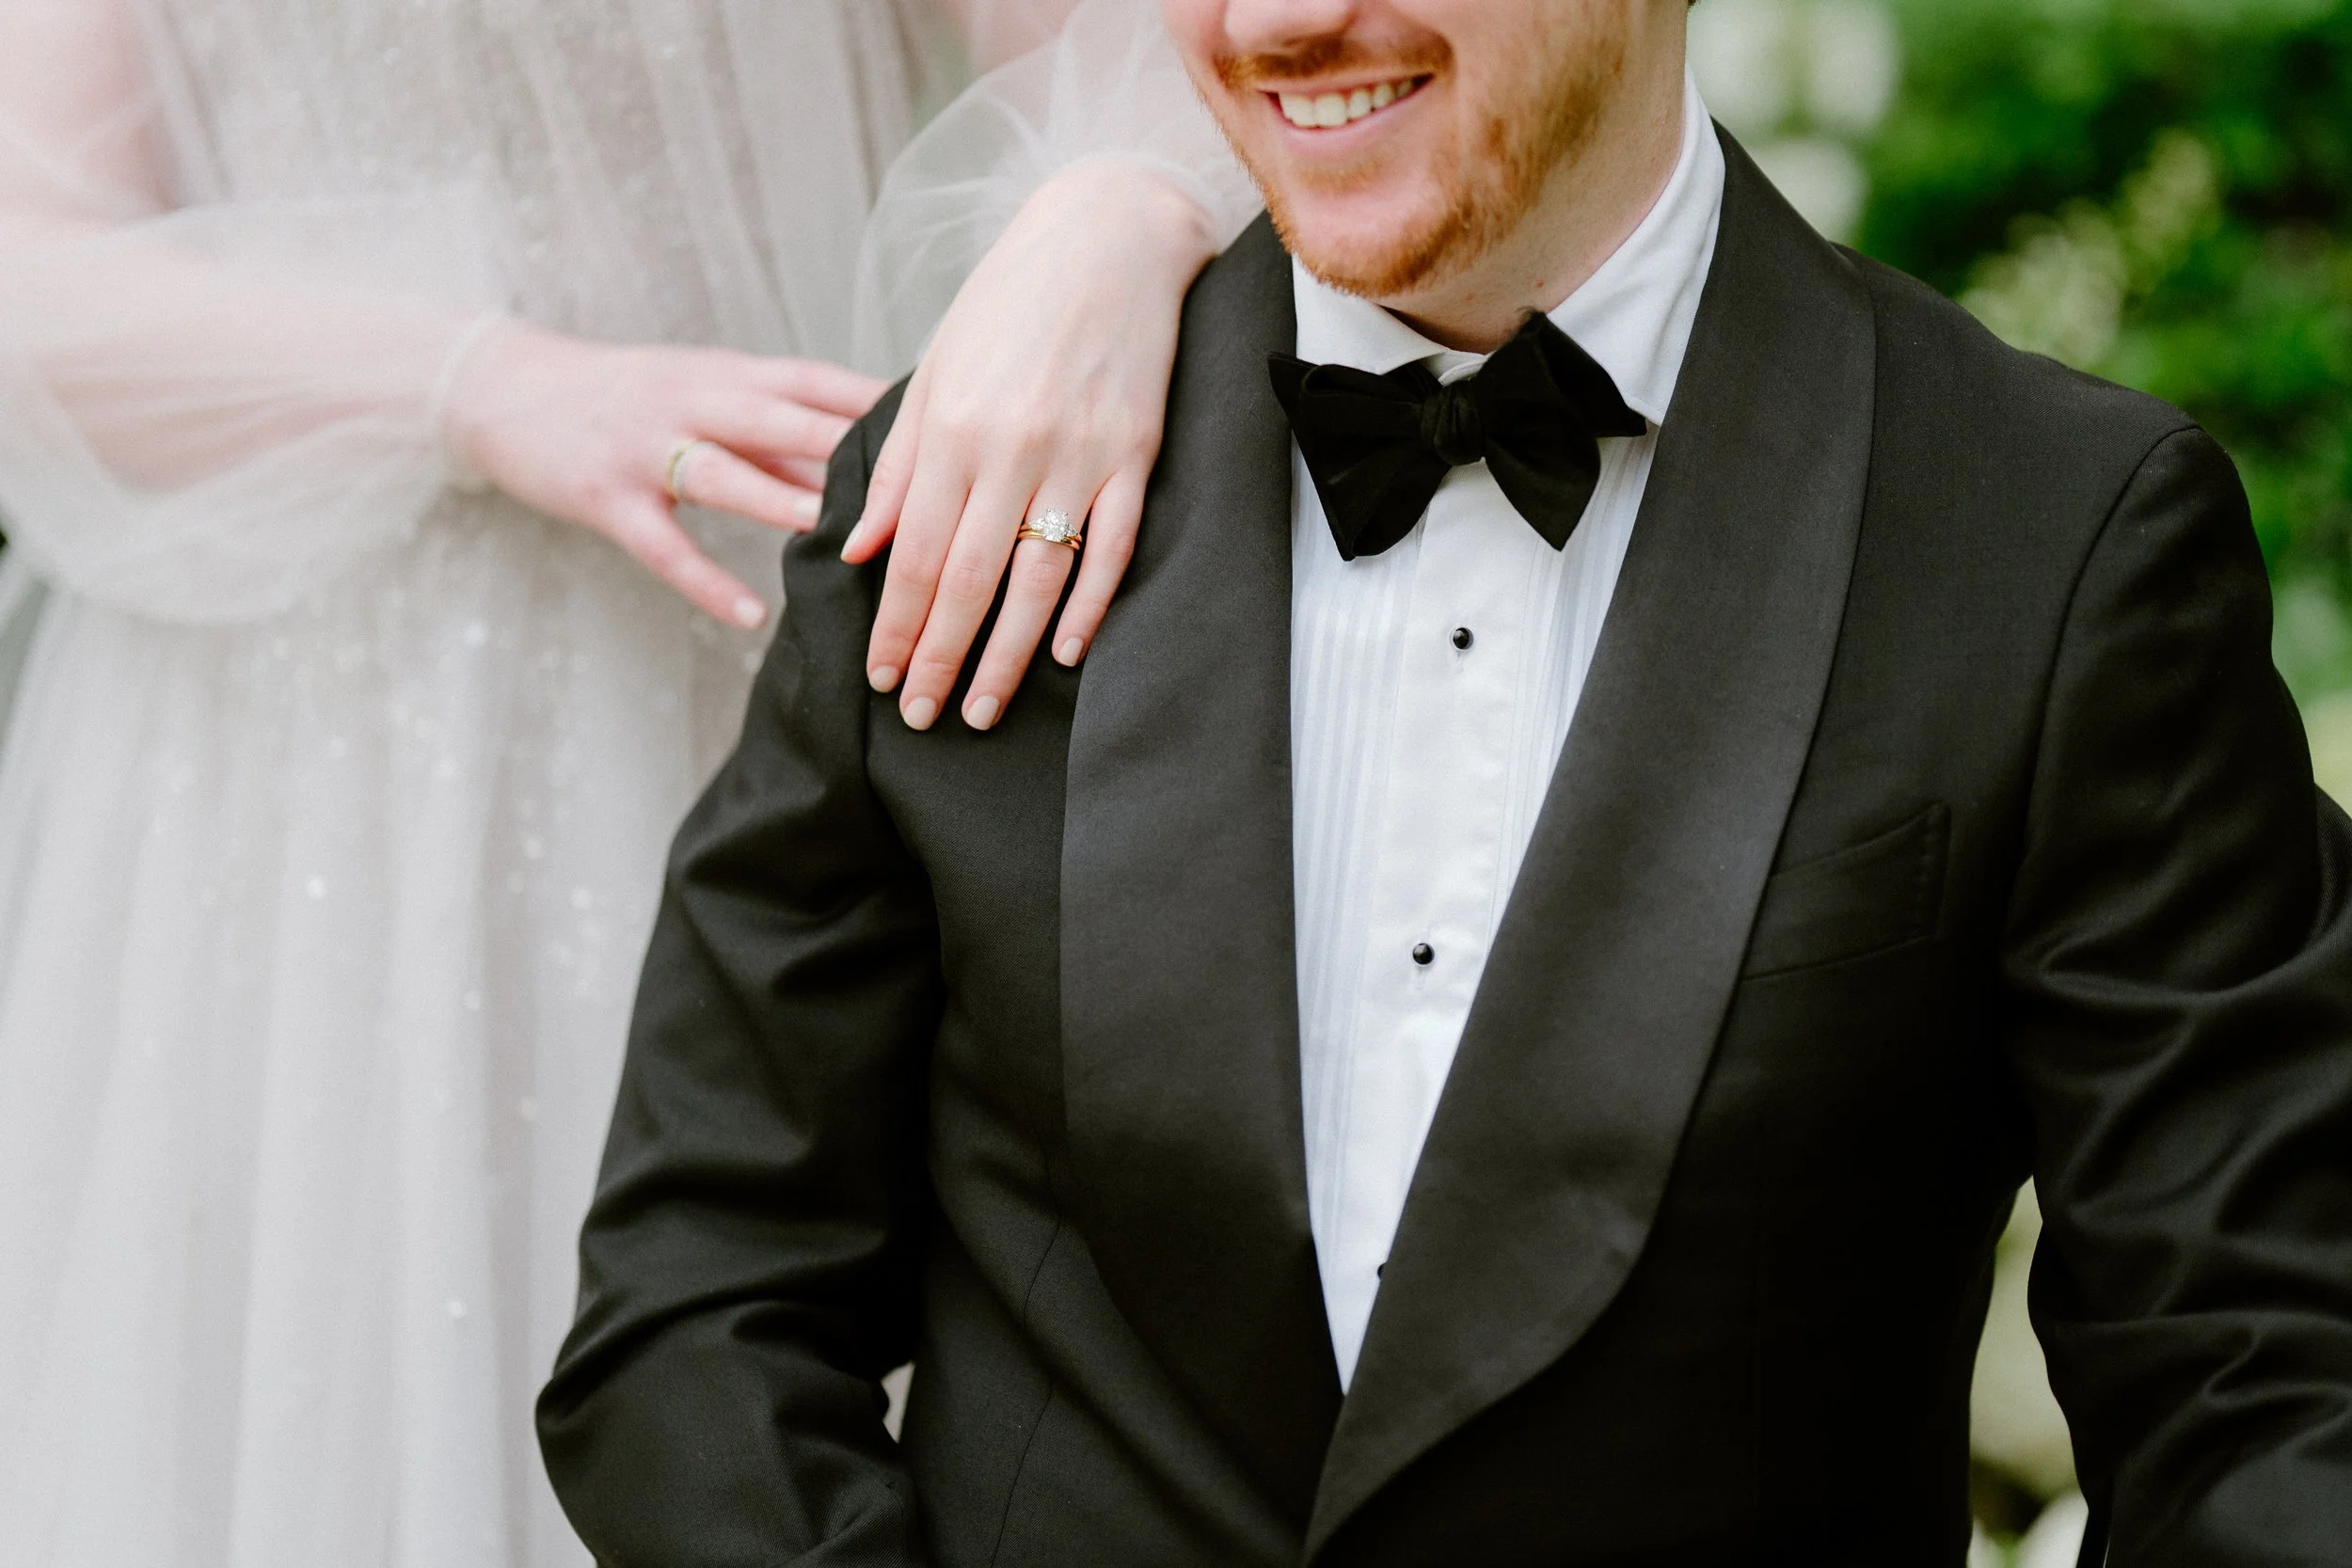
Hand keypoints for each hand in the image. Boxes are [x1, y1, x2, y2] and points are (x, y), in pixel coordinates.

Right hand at [447, 322, 886, 626]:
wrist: (504, 390)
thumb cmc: (627, 399)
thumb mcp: (704, 397)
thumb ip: (780, 433)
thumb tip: (870, 460)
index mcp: (727, 374)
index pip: (816, 381)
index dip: (878, 402)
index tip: (946, 423)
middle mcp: (692, 401)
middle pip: (783, 421)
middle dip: (849, 451)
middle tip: (920, 486)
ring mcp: (646, 448)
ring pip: (727, 474)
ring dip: (784, 502)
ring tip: (839, 533)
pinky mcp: (606, 496)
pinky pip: (664, 545)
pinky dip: (708, 581)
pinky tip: (751, 614)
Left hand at [841, 160, 1219, 728]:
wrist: (1110, 237)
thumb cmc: (1011, 302)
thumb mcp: (935, 372)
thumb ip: (898, 466)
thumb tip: (861, 551)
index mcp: (951, 428)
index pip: (915, 554)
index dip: (896, 625)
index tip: (880, 676)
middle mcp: (1010, 448)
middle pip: (968, 581)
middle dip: (939, 658)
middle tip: (920, 717)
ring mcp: (1079, 455)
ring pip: (1036, 580)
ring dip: (1007, 655)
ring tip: (983, 709)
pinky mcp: (1137, 456)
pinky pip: (1112, 547)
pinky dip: (1090, 605)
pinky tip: (1067, 654)